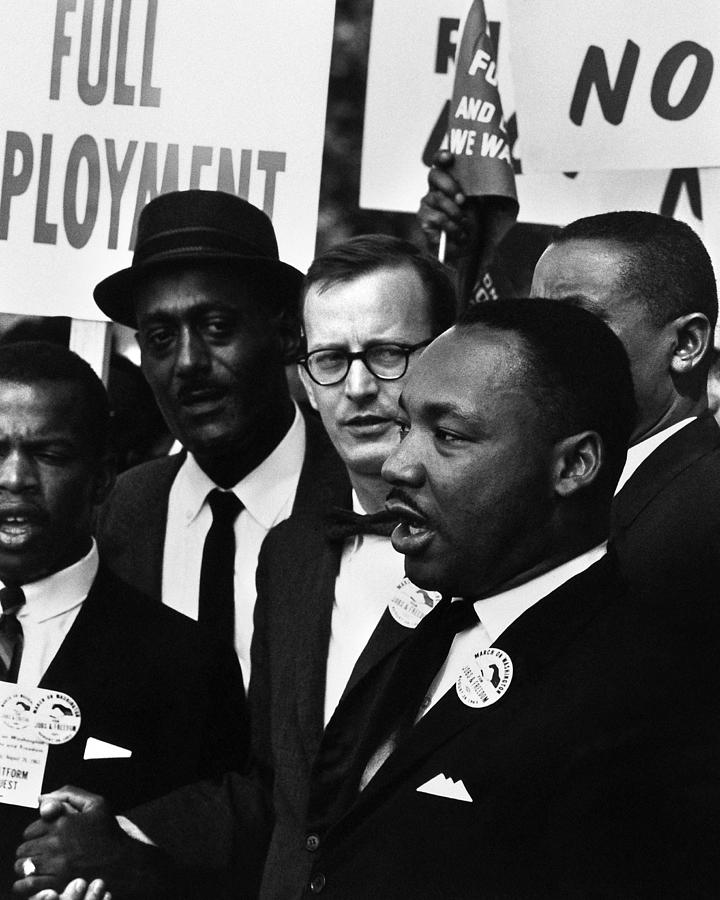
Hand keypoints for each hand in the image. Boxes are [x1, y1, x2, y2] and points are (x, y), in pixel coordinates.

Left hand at [13, 786, 172, 898]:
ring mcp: (56, 864)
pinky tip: (38, 878)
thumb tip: (42, 798)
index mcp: (63, 821)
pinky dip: (27, 882)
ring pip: (23, 866)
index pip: (31, 829)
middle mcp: (56, 842)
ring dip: (28, 866)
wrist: (123, 861)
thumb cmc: (109, 832)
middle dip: (32, 850)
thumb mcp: (96, 804)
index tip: (47, 837)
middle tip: (44, 852)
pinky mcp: (57, 883)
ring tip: (41, 865)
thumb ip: (68, 794)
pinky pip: (28, 884)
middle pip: (24, 848)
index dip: (37, 834)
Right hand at [418, 151, 478, 260]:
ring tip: (465, 225)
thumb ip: (476, 193)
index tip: (449, 157)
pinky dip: (453, 228)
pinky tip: (459, 235)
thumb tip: (476, 189)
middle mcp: (432, 192)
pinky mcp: (424, 222)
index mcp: (446, 183)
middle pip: (434, 177)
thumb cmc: (472, 225)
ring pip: (439, 199)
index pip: (439, 163)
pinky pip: (439, 219)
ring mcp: (426, 206)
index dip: (441, 157)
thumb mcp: (479, 207)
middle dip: (450, 185)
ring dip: (456, 213)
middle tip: (462, 200)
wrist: (465, 251)